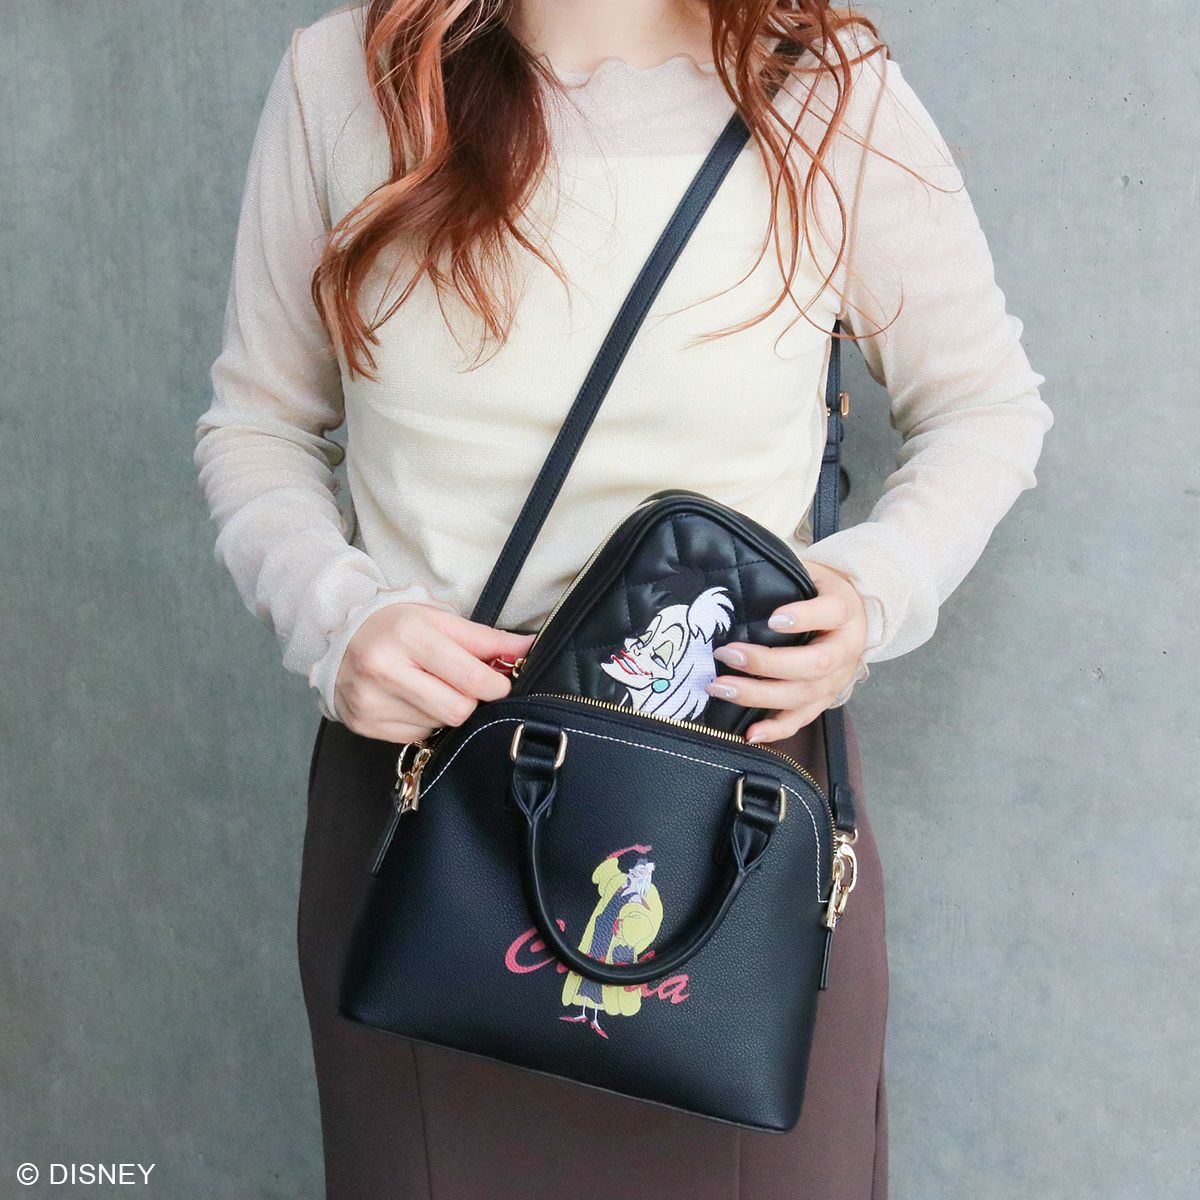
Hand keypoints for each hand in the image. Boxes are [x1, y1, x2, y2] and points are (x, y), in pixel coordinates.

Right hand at [334, 603, 535, 742]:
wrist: (339, 637)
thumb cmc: (397, 625)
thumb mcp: (440, 620)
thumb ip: (486, 639)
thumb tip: (529, 648)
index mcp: (409, 636)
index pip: (470, 678)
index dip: (495, 685)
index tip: (498, 682)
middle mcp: (384, 670)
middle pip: (457, 710)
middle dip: (469, 700)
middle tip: (460, 684)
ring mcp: (371, 701)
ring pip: (438, 726)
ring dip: (444, 710)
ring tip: (428, 686)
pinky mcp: (364, 724)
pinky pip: (416, 736)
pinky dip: (422, 721)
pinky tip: (409, 699)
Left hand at [705, 562, 867, 743]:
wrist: (854, 613)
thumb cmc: (820, 591)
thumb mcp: (812, 573)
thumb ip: (785, 578)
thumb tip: (733, 587)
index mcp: (845, 611)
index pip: (830, 613)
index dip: (804, 617)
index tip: (774, 618)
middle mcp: (846, 649)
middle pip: (813, 664)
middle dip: (766, 663)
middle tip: (726, 655)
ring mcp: (837, 679)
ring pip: (803, 695)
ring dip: (759, 695)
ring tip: (721, 687)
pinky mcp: (825, 699)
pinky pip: (802, 719)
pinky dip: (777, 729)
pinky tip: (751, 734)